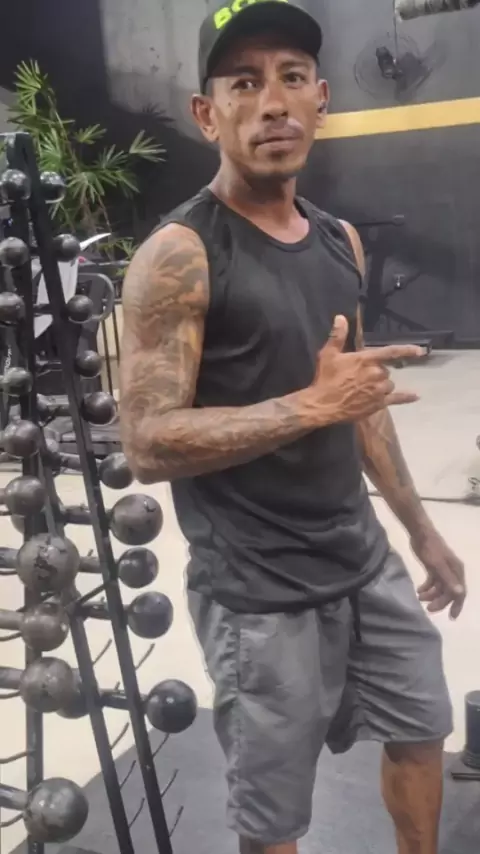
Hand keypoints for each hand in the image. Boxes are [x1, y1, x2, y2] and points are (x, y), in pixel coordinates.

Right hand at [308, 315, 422, 424]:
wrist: (323, 405)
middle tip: (360, 378)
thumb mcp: (328, 354)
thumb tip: (341, 317)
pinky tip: (416, 396)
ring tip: (365, 389)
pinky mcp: (378, 404)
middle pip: (385, 371)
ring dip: (382, 385)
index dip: (407, 350)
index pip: (391, 352)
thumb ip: (337, 336)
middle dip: (376, 372)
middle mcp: (377, 374)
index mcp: (367, 359)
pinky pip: (397, 399)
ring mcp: (379, 390)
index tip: (420, 350)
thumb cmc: (326, 379)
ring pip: (389, 384)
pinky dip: (407, 397)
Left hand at [413, 527, 465, 618]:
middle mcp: (452, 572)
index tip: (451, 617)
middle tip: (428, 609)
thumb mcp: (438, 565)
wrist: (420, 533)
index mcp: (457, 571)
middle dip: (440, 601)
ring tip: (420, 598)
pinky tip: (419, 591)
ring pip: (440, 588)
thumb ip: (448, 579)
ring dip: (431, 595)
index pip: (460, 592)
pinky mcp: (434, 567)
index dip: (457, 605)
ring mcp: (443, 570)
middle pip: (449, 592)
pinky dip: (426, 588)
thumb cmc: (430, 548)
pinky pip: (432, 582)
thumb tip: (460, 593)